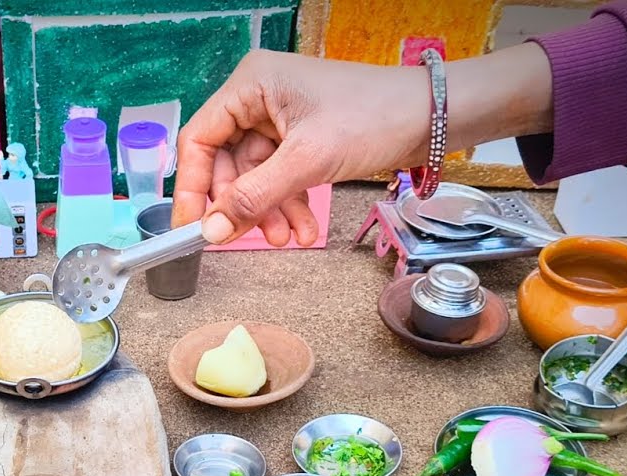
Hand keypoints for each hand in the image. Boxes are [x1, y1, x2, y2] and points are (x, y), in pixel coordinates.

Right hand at [172, 45, 552, 245]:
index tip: (191, 227)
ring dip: (267, 210)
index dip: (193, 186)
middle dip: (241, 204)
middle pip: (227, 161)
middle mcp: (259, 97)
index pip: (200, 138)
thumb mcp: (308, 161)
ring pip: (255, 175)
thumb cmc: (373, 118)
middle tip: (243, 240)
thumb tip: (210, 232)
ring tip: (285, 240)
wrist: (435, 115)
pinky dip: (288, 203)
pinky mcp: (302, 137)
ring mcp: (281, 118)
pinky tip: (301, 229)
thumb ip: (254, 197)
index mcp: (250, 84)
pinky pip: (279, 175)